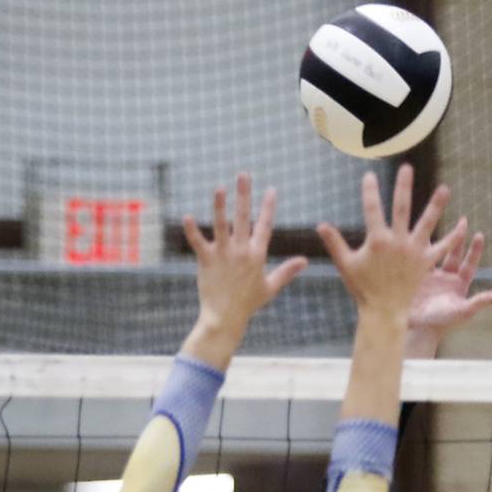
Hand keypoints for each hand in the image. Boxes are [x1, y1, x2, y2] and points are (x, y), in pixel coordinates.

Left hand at [182, 175, 306, 363]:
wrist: (226, 317)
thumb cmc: (248, 303)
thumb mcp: (270, 287)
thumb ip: (287, 271)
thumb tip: (305, 261)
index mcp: (257, 255)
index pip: (265, 225)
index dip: (268, 206)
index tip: (271, 189)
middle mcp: (241, 251)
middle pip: (243, 217)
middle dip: (244, 194)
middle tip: (243, 174)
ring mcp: (223, 254)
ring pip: (221, 225)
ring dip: (220, 205)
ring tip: (220, 188)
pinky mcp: (206, 260)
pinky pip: (197, 242)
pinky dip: (191, 230)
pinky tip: (186, 216)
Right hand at [317, 164, 461, 322]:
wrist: (383, 312)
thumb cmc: (363, 290)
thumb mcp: (346, 265)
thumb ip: (335, 244)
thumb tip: (320, 225)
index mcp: (378, 241)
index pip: (372, 209)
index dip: (370, 191)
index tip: (369, 174)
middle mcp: (397, 242)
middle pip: (401, 208)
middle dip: (403, 187)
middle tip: (407, 167)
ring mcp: (414, 252)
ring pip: (427, 224)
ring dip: (436, 205)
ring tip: (445, 188)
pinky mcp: (425, 263)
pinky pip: (442, 248)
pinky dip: (453, 237)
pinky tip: (463, 224)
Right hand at [405, 224, 491, 359]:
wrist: (418, 328)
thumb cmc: (442, 323)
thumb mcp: (463, 312)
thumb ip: (480, 302)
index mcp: (459, 284)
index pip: (469, 264)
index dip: (475, 250)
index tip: (479, 234)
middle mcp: (446, 278)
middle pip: (454, 253)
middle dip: (458, 237)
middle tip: (463, 220)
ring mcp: (431, 276)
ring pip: (435, 252)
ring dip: (437, 237)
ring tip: (438, 218)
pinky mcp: (416, 276)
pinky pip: (418, 258)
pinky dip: (417, 247)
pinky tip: (414, 233)